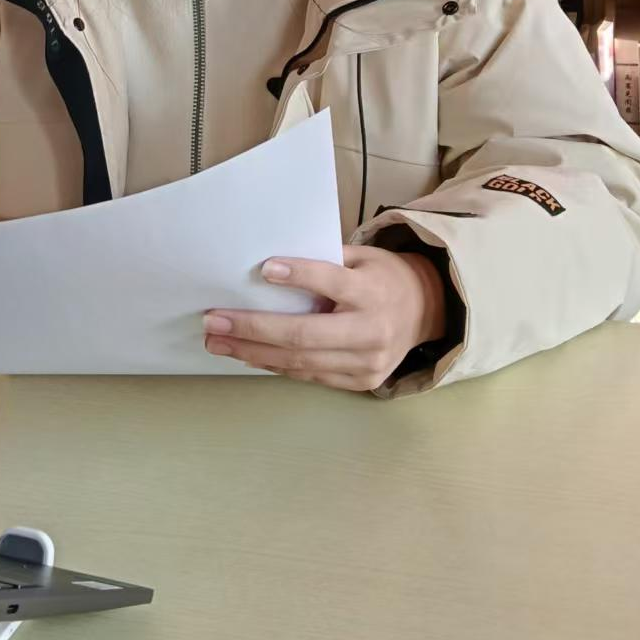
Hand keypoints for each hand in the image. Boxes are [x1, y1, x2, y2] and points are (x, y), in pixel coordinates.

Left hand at [203, 247, 447, 391]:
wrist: (426, 311)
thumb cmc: (382, 277)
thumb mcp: (362, 257)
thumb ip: (325, 260)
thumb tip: (269, 264)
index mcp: (372, 291)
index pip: (332, 281)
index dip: (299, 275)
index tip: (264, 269)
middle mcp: (371, 330)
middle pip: (305, 334)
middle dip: (253, 328)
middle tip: (214, 321)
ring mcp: (367, 362)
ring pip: (301, 361)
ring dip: (253, 352)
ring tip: (219, 341)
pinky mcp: (361, 381)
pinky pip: (310, 375)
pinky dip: (275, 364)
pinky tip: (248, 353)